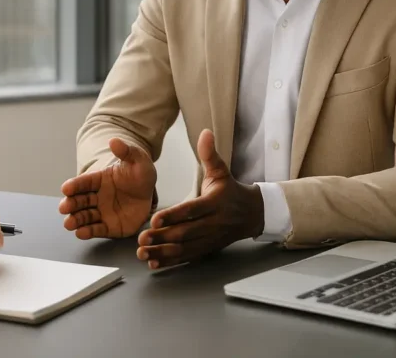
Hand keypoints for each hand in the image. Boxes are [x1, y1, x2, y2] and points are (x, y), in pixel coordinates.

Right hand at [59, 138, 156, 238]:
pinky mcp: (109, 226)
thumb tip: (114, 141)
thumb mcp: (137, 160)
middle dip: (70, 204)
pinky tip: (81, 233)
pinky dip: (88, 232)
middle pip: (79, 201)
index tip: (65, 188)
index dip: (74, 185)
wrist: (150, 193)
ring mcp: (102, 212)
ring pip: (85, 216)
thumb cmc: (140, 174)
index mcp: (99, 179)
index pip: (84, 182)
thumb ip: (126, 151)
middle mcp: (97, 196)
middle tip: (64, 207)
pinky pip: (97, 229)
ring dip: (76, 220)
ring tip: (69, 224)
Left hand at [137, 129, 263, 268]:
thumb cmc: (231, 191)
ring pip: (185, 249)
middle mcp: (213, 223)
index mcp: (214, 203)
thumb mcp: (222, 171)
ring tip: (143, 254)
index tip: (154, 219)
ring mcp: (210, 239)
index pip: (191, 210)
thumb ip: (210, 154)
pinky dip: (170, 262)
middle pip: (186, 233)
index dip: (173, 215)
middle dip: (163, 237)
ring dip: (163, 253)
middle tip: (142, 239)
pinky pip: (188, 257)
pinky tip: (154, 263)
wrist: (253, 214)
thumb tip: (205, 133)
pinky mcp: (208, 249)